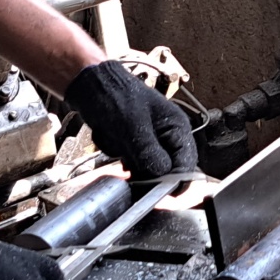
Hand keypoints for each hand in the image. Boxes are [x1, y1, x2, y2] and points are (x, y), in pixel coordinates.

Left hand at [63, 60, 197, 178]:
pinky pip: (130, 163)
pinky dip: (118, 155)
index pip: (187, 164)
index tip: (161, 193)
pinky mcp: (135, 146)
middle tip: (128, 159)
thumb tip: (162, 177)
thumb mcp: (133, 125)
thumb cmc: (116, 96)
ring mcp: (151, 143)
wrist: (91, 86)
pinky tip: (111, 137)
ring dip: (128, 160)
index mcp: (177, 128)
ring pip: (146, 169)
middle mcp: (168, 137)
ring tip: (116, 138)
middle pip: (166, 170)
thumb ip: (149, 152)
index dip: (176, 181)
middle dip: (145, 168)